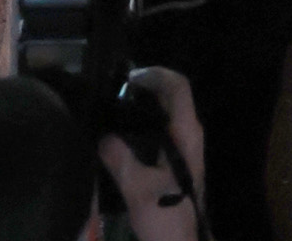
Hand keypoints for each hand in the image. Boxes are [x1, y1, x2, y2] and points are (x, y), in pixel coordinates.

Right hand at [99, 67, 207, 240]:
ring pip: (165, 116)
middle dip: (145, 89)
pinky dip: (142, 128)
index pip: (178, 87)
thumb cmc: (166, 217)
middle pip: (171, 98)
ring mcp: (184, 150)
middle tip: (113, 93)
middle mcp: (189, 135)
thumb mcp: (138, 189)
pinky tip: (119, 139)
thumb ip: (119, 160)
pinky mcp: (175, 164)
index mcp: (187, 134)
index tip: (128, 77)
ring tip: (112, 112)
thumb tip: (102, 137)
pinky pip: (160, 133)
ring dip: (142, 109)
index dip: (156, 75)